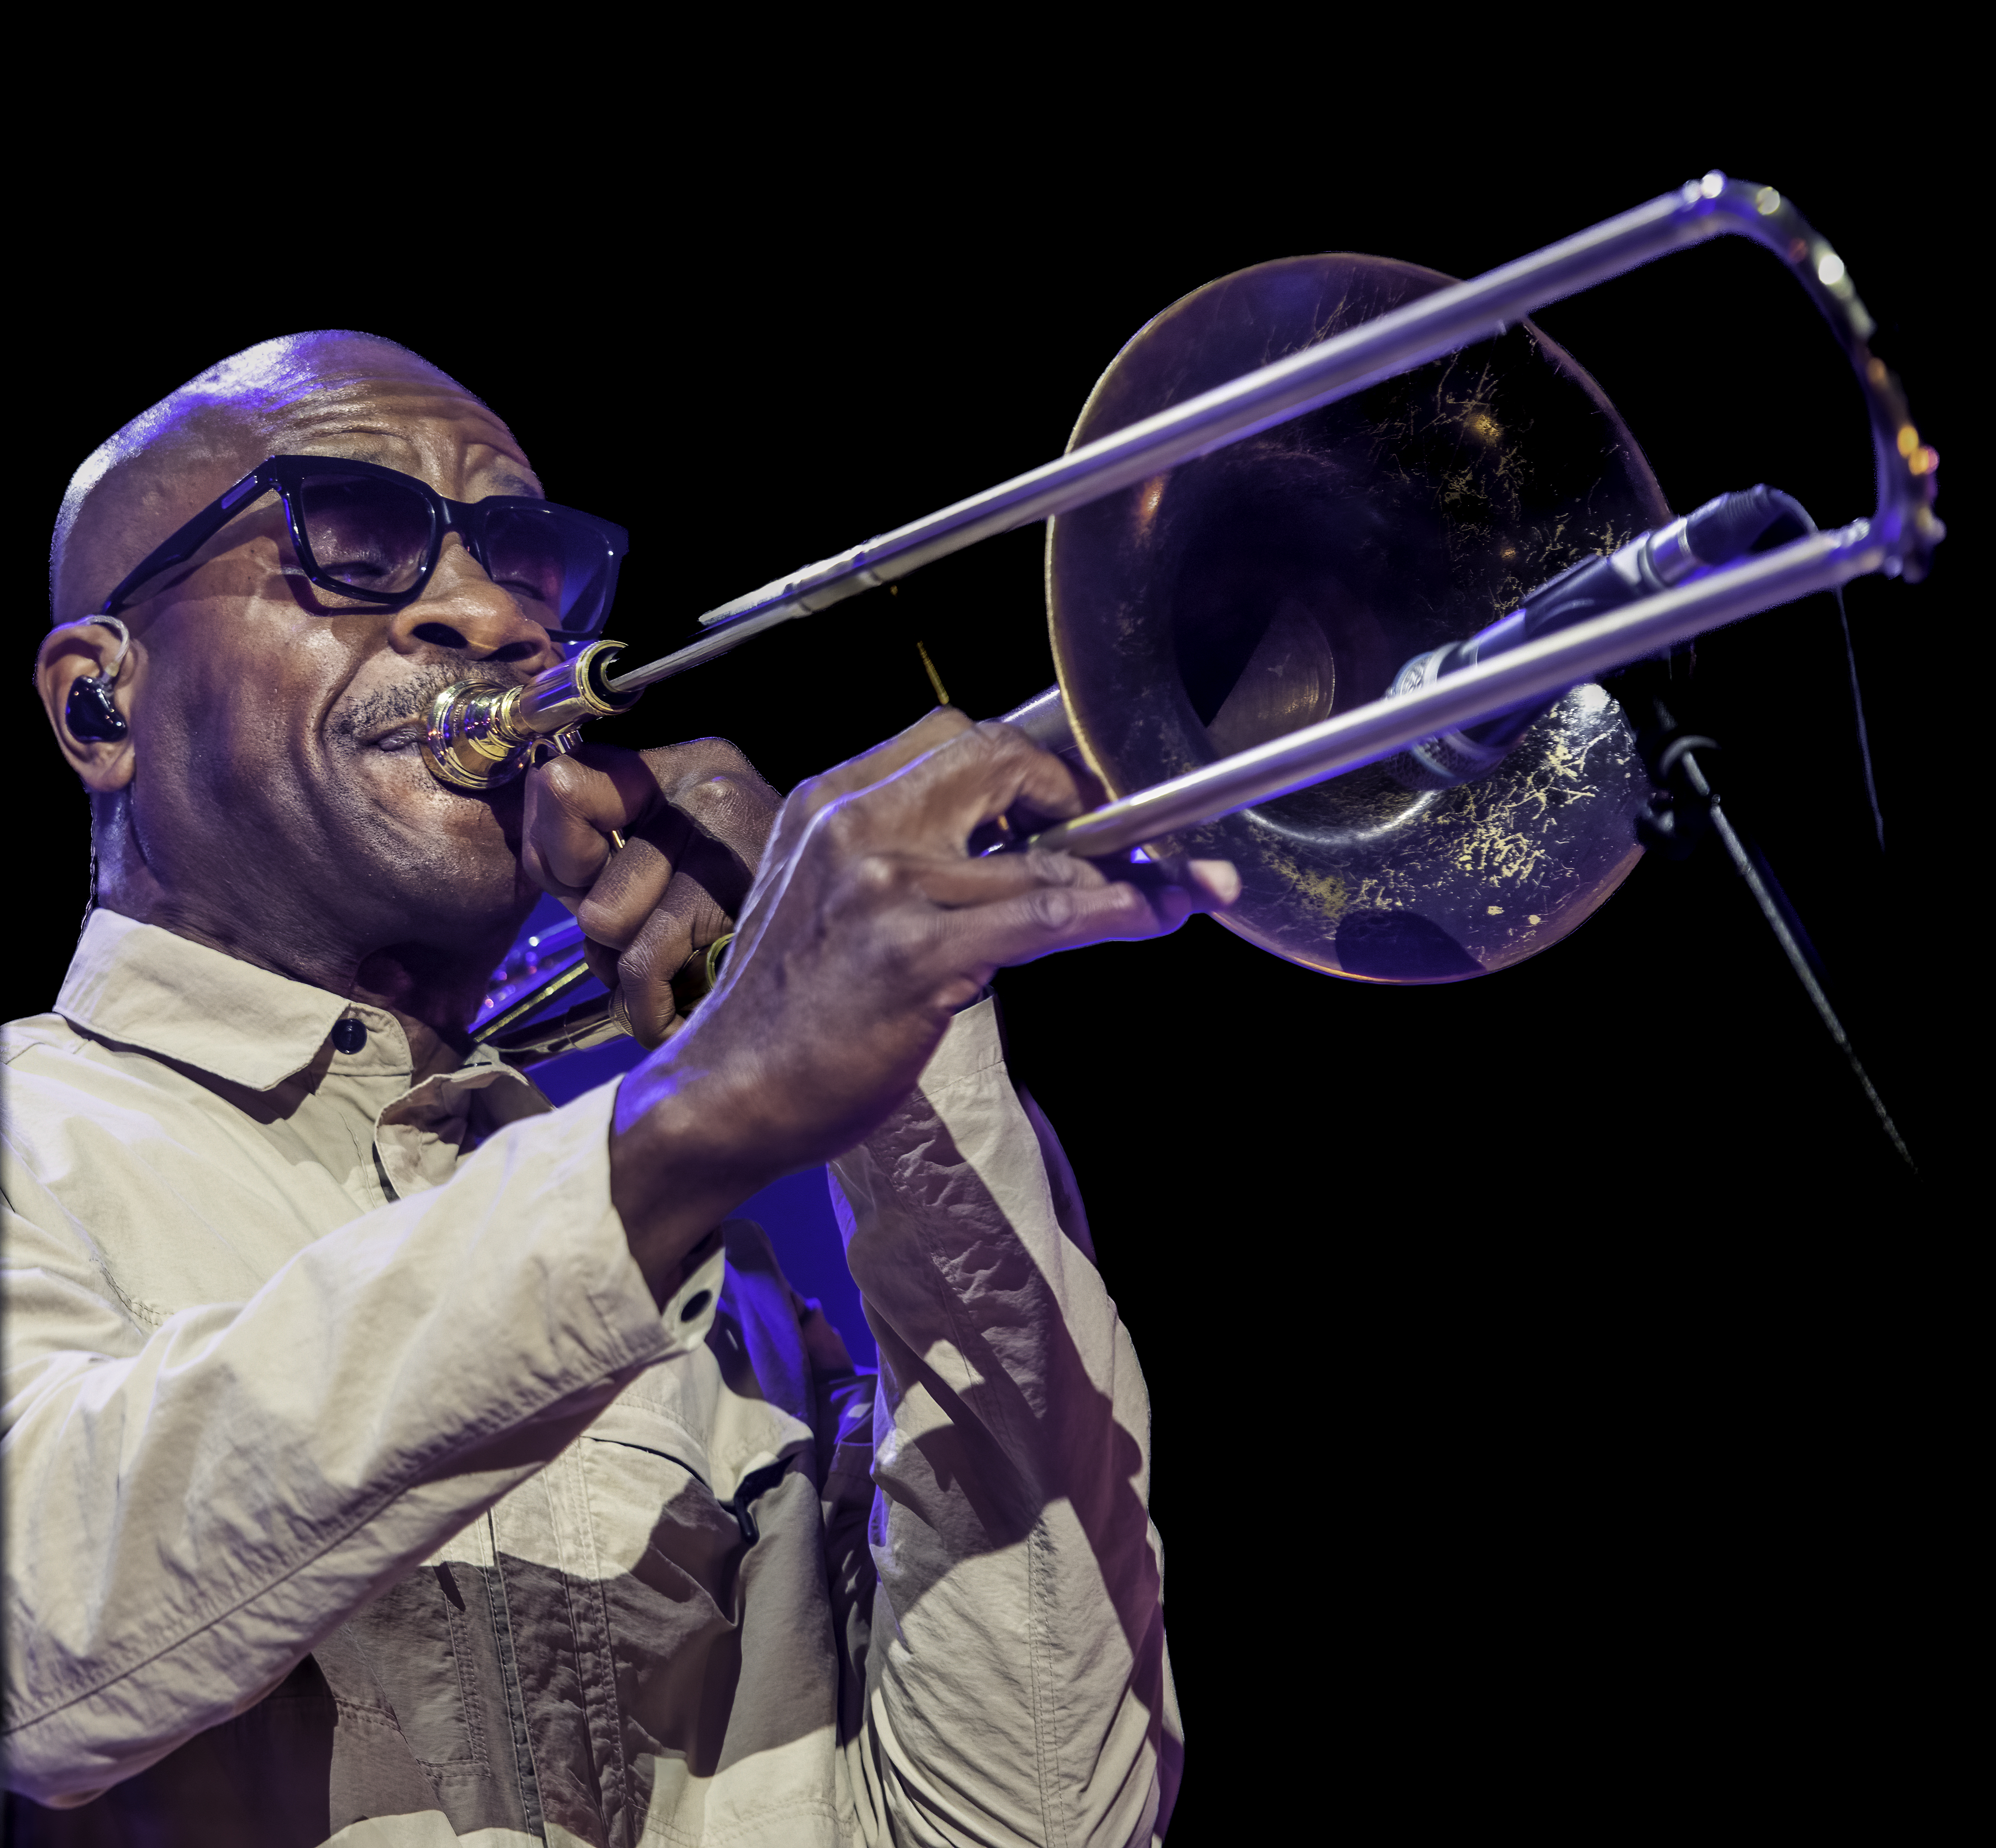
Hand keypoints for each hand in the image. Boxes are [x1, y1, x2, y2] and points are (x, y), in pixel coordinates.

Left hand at [520, 740, 780, 1045]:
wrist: (847, 965)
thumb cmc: (747, 925)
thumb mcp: (661, 866)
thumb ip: (596, 850)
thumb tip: (548, 818)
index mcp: (692, 764)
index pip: (565, 780)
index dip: (553, 850)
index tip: (580, 883)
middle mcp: (711, 782)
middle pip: (578, 866)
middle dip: (596, 922)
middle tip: (648, 938)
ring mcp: (729, 834)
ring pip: (606, 918)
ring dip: (626, 966)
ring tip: (678, 971)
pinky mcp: (742, 894)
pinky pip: (645, 962)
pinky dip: (648, 1009)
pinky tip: (675, 1014)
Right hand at [610, 708, 1237, 1299]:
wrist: (724, 1092)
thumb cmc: (787, 1006)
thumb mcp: (825, 893)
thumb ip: (896, 850)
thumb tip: (1004, 841)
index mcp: (831, 799)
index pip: (952, 736)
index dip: (1031, 763)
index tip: (1075, 800)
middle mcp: (855, 822)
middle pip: (999, 758)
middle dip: (1075, 791)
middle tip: (1121, 837)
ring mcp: (885, 885)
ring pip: (1040, 851)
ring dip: (1125, 868)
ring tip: (1180, 885)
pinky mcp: (916, 954)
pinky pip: (1044, 914)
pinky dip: (1115, 911)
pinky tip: (1154, 917)